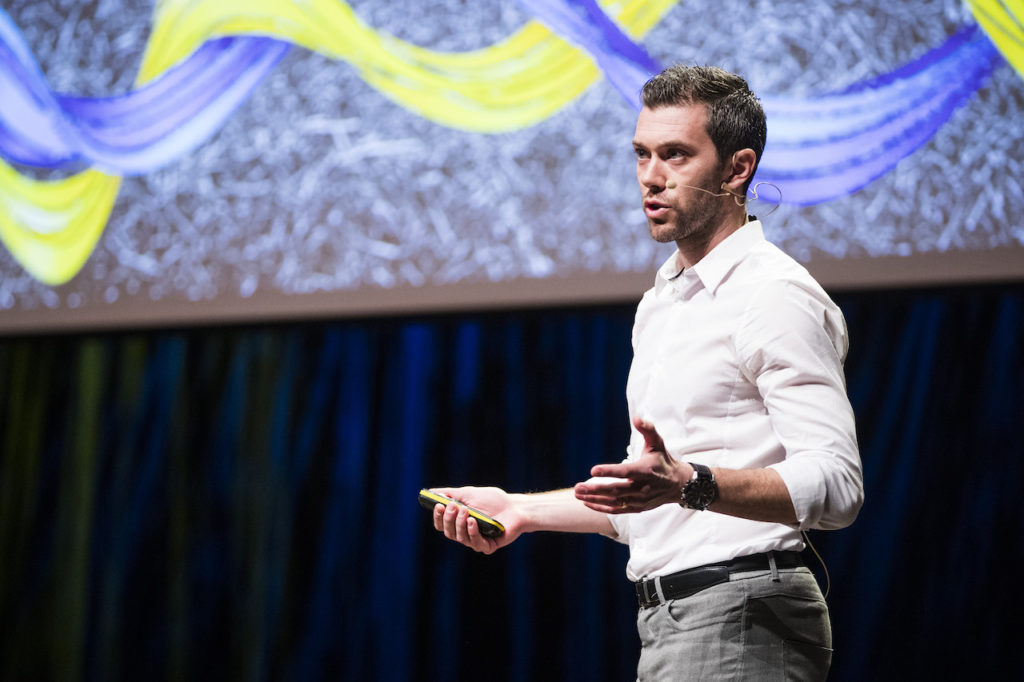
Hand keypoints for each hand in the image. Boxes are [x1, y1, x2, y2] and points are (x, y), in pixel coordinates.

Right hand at [431, 486, 522, 554]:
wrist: (514, 506)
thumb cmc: (493, 500)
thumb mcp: (469, 493)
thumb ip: (451, 493)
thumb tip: (433, 491)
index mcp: (459, 522)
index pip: (442, 524)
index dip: (438, 517)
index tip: (438, 505)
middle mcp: (466, 533)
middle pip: (449, 532)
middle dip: (449, 519)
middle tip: (453, 506)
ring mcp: (476, 541)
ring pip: (460, 538)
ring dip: (460, 524)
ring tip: (466, 510)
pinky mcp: (488, 546)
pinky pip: (476, 543)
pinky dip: (472, 531)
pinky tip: (473, 522)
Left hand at [574, 417, 691, 512]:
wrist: (678, 484)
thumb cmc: (663, 460)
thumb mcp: (657, 442)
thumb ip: (647, 429)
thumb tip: (637, 417)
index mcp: (646, 470)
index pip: (625, 472)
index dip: (609, 471)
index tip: (592, 470)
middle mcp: (643, 487)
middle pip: (615, 490)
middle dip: (595, 489)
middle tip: (578, 486)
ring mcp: (640, 500)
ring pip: (614, 502)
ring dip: (594, 499)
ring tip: (577, 494)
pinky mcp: (638, 508)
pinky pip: (617, 510)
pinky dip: (601, 507)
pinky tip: (587, 502)